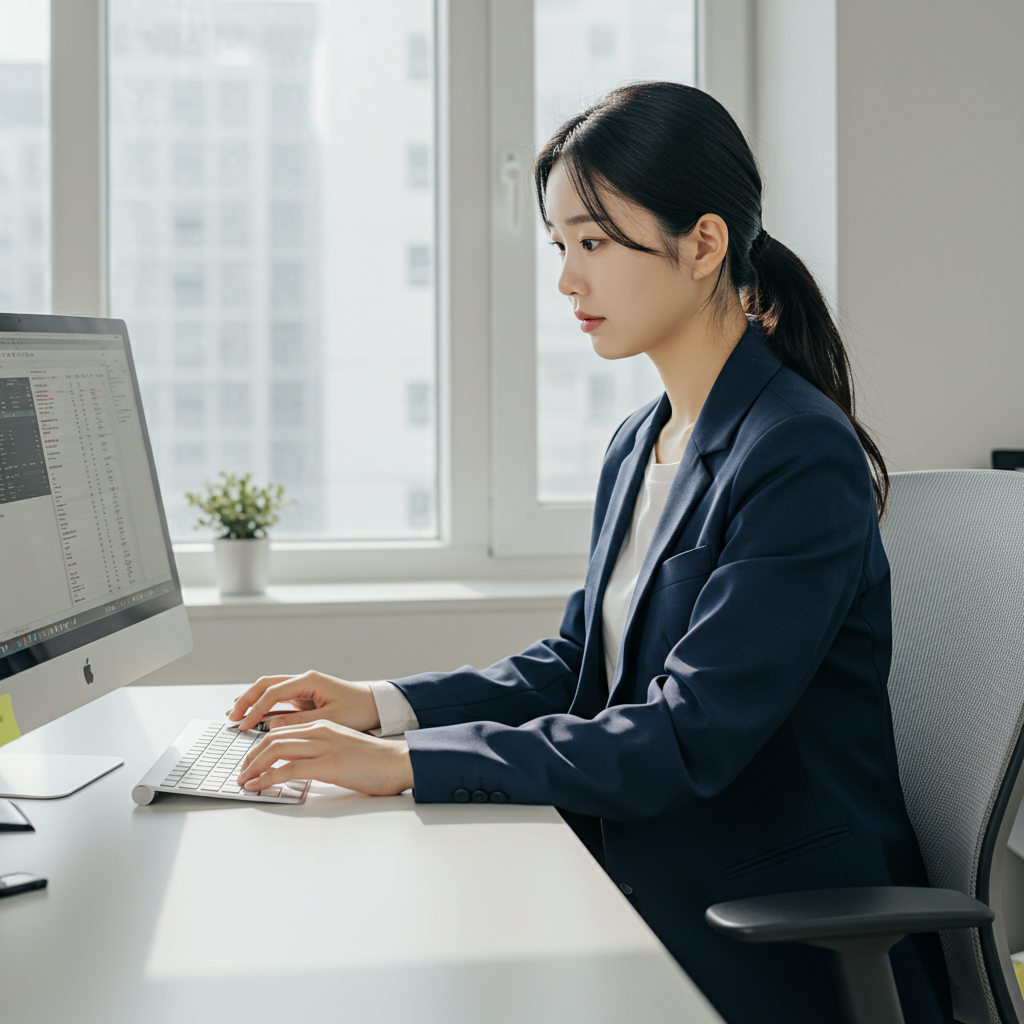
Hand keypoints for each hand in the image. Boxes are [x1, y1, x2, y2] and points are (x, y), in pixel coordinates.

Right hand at [227, 671, 380, 733]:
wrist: (376, 706)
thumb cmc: (359, 710)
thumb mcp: (330, 718)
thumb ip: (300, 721)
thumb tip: (272, 724)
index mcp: (310, 681)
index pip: (273, 692)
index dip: (256, 709)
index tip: (244, 724)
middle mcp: (304, 680)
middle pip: (266, 685)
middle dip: (246, 700)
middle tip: (231, 717)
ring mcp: (303, 688)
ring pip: (269, 690)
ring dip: (252, 701)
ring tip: (235, 715)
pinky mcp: (304, 698)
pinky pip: (278, 699)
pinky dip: (264, 707)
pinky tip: (252, 717)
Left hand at [235, 721, 413, 796]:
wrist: (398, 763)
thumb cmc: (375, 762)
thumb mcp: (342, 750)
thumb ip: (320, 752)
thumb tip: (298, 767)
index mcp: (323, 726)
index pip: (282, 732)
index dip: (260, 747)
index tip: (250, 762)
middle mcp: (319, 731)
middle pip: (272, 738)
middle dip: (250, 756)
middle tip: (241, 773)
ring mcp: (322, 746)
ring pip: (275, 750)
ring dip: (253, 767)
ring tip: (244, 781)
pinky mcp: (326, 764)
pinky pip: (287, 769)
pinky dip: (266, 778)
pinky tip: (258, 787)